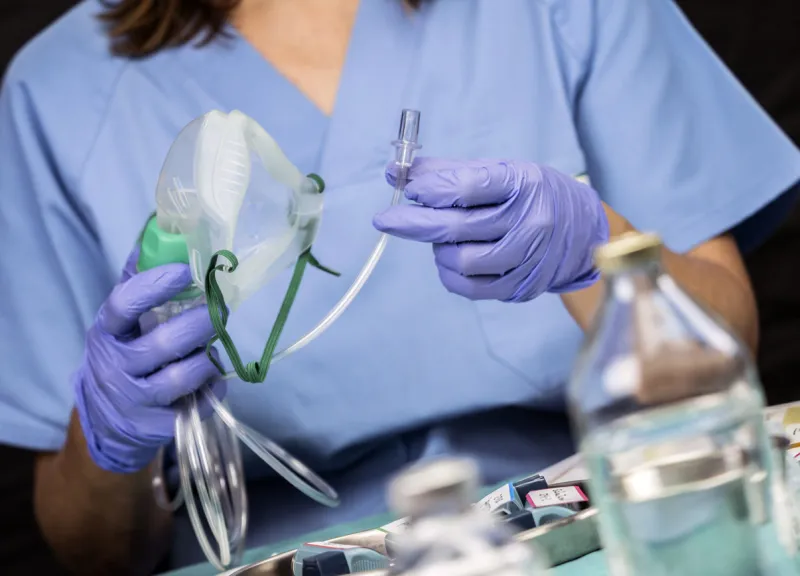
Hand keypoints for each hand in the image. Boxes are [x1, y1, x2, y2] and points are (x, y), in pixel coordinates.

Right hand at [73, 248, 225, 473]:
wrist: (107, 421)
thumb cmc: (124, 356)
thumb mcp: (121, 323)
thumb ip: (137, 280)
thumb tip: (158, 226)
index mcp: (106, 333)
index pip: (123, 305)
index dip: (156, 286)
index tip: (187, 271)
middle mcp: (114, 368)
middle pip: (165, 343)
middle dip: (201, 324)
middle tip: (221, 312)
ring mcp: (134, 402)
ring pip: (185, 376)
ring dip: (209, 358)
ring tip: (214, 346)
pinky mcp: (155, 428)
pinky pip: (200, 404)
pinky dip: (214, 389)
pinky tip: (212, 380)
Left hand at [373, 158, 609, 301]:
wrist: (585, 232)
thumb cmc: (532, 196)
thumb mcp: (501, 171)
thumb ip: (448, 172)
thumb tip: (396, 172)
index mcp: (523, 184)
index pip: (469, 186)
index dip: (432, 189)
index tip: (410, 188)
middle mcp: (528, 223)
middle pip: (458, 226)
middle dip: (414, 223)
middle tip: (384, 219)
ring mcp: (526, 259)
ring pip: (461, 260)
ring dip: (440, 249)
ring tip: (446, 237)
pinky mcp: (520, 287)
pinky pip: (469, 287)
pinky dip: (449, 273)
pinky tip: (451, 258)